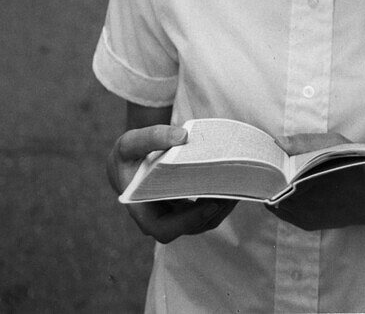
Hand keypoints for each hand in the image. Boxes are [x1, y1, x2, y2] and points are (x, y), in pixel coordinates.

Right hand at [107, 124, 235, 242]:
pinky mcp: (185, 209)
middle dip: (213, 212)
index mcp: (141, 210)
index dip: (188, 222)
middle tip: (232, 191)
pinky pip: (205, 211)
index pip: (164, 229)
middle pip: (190, 226)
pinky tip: (231, 184)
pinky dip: (219, 201)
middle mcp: (159, 219)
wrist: (129, 160)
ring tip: (237, 186)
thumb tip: (182, 136)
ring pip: (201, 221)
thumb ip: (152, 136)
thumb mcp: (130, 142)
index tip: (210, 204)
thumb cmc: (128, 154)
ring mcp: (174, 216)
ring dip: (221, 207)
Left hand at [268, 134, 364, 231]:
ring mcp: (307, 217)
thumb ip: (307, 142)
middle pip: (274, 188)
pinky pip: (285, 213)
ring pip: (277, 202)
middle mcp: (307, 204)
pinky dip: (279, 200)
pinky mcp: (309, 224)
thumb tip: (278, 141)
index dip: (266, 164)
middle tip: (262, 161)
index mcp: (313, 180)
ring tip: (270, 172)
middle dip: (268, 175)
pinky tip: (282, 186)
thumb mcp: (337, 144)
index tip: (260, 154)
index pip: (277, 174)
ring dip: (272, 188)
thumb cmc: (359, 164)